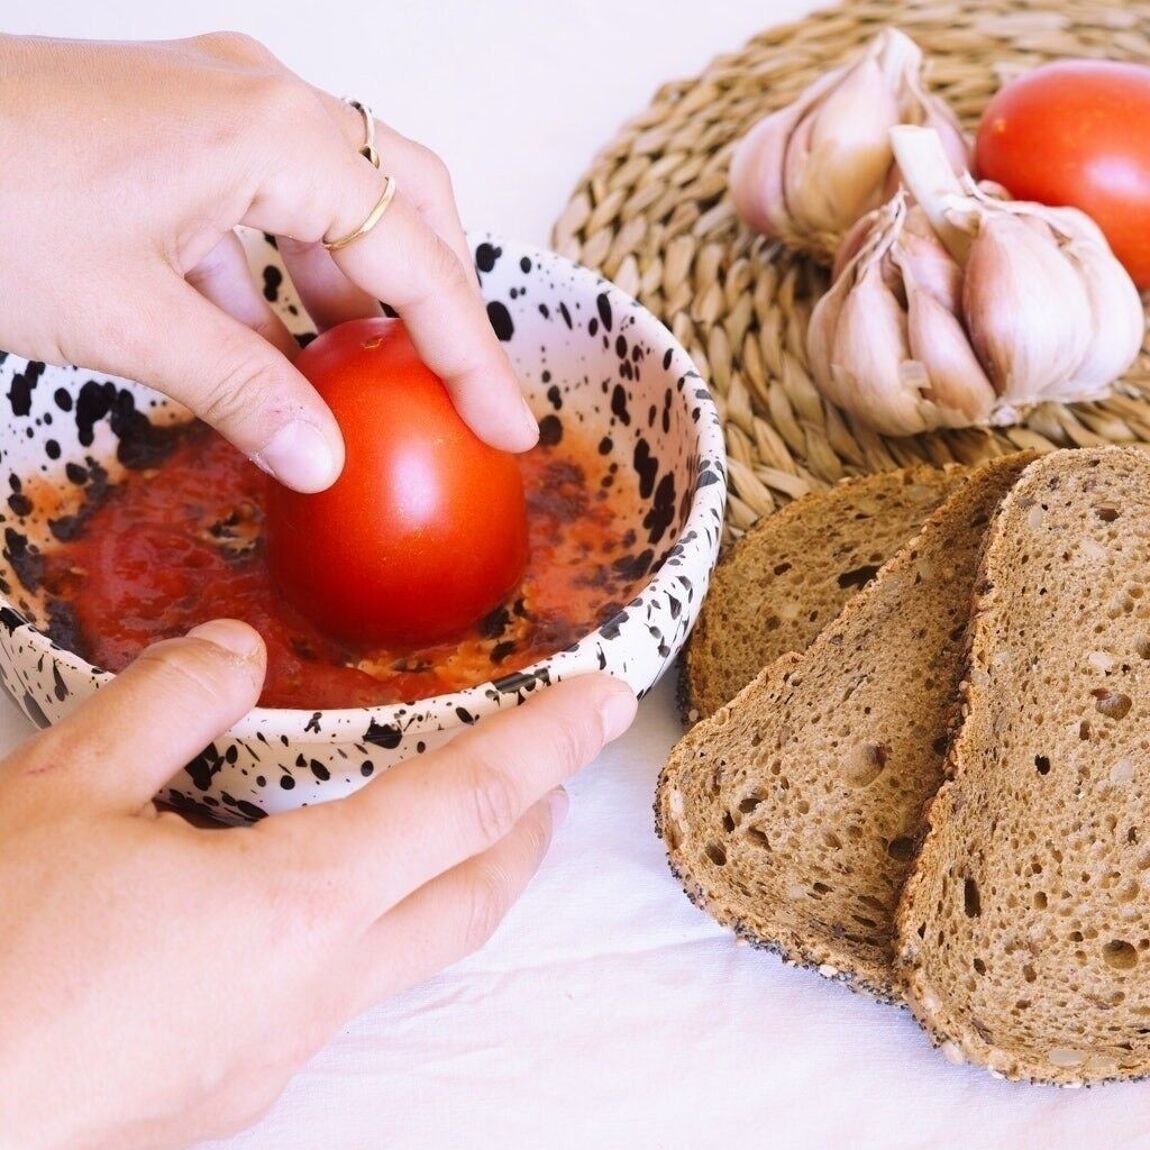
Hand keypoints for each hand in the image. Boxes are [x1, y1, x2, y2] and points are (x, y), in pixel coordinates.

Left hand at [0, 33, 538, 492]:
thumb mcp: (124, 318)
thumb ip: (243, 390)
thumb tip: (324, 459)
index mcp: (273, 132)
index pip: (415, 258)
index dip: (471, 354)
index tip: (509, 426)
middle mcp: (259, 101)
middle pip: (404, 203)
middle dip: (441, 302)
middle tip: (461, 391)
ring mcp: (212, 108)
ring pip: (336, 203)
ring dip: (363, 294)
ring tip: (379, 384)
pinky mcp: (168, 135)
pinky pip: (263, 210)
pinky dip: (283, 285)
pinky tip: (274, 353)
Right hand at [0, 620, 635, 1148]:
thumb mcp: (61, 796)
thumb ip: (166, 706)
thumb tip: (232, 652)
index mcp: (294, 913)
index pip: (461, 806)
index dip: (545, 743)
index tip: (606, 702)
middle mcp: (310, 996)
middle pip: (469, 901)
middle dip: (528, 830)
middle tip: (552, 771)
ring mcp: (272, 1058)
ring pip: (406, 954)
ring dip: (446, 881)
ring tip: (432, 825)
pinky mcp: (225, 1092)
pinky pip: (330, 995)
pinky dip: (357, 927)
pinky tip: (298, 900)